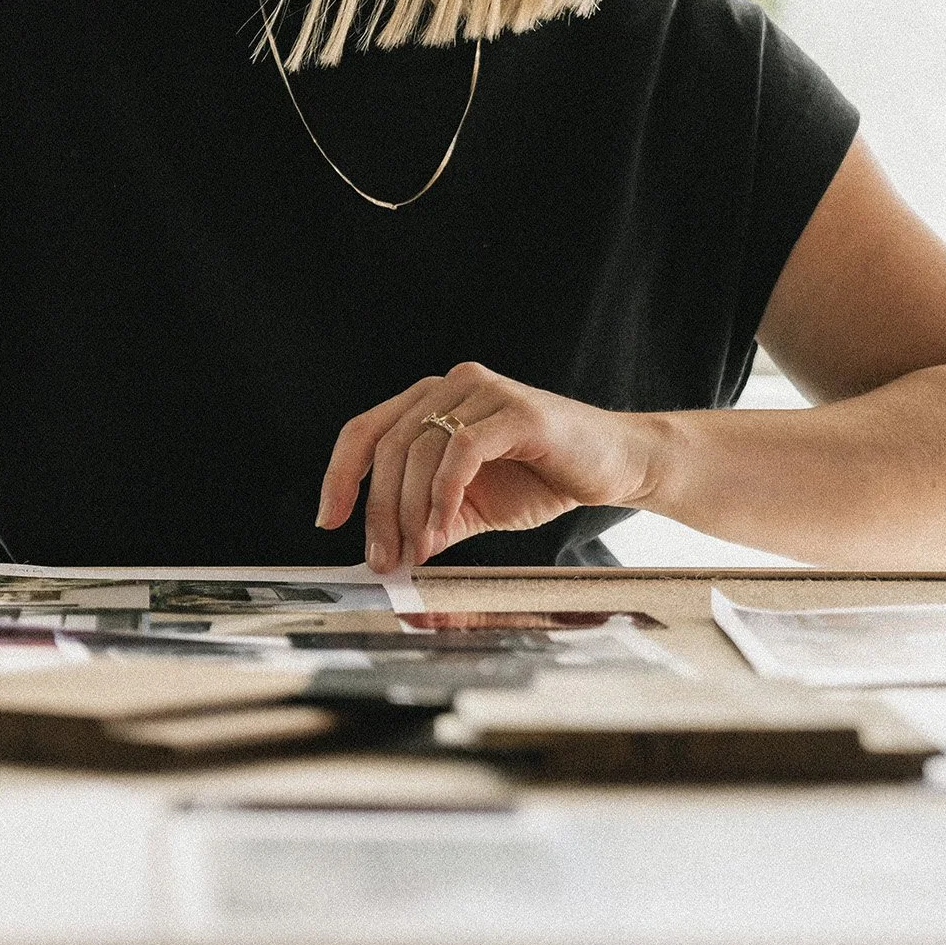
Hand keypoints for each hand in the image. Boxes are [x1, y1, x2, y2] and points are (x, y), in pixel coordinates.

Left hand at [317, 364, 654, 573]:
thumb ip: (430, 521)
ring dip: (411, 511)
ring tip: (419, 552)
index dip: (340, 475)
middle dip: (378, 510)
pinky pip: (461, 450)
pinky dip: (444, 493)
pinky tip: (443, 527)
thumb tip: (387, 556)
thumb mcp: (471, 506)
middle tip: (383, 559)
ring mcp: (484, 392)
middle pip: (389, 447)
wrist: (616, 465)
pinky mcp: (516, 411)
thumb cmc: (544, 478)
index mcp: (434, 400)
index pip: (366, 430)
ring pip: (420, 451)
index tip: (329, 521)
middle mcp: (453, 385)